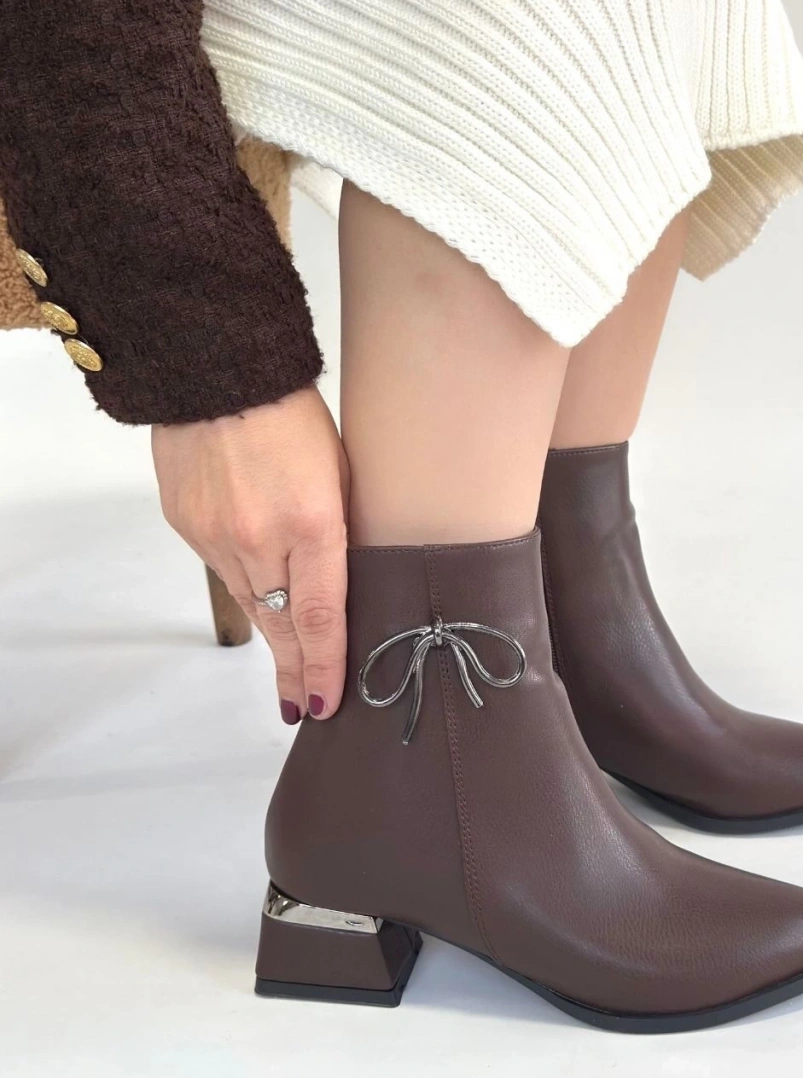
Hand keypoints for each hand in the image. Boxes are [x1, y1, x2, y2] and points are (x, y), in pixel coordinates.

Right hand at [152, 385, 348, 724]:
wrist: (216, 370)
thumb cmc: (291, 408)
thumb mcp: (340, 468)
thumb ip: (338, 528)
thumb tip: (340, 575)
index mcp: (311, 521)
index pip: (320, 617)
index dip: (325, 667)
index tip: (326, 704)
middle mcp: (259, 538)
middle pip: (280, 624)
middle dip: (295, 671)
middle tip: (302, 707)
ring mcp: (216, 535)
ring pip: (249, 601)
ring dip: (270, 634)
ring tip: (288, 669)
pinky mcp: (187, 524)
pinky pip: (222, 567)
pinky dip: (244, 584)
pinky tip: (258, 597)